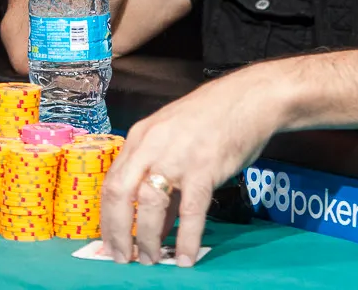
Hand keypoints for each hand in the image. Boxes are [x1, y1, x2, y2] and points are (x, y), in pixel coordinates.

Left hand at [100, 70, 281, 265]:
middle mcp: (152, 146)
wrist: (250, 98)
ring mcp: (178, 157)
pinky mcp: (204, 169)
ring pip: (149, 205)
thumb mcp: (175, 137)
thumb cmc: (215, 116)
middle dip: (117, 232)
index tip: (109, 240)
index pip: (111, 182)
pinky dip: (186, 238)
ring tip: (151, 258)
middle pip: (120, 194)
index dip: (107, 217)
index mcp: (141, 137)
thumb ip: (161, 174)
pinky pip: (190, 211)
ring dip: (147, 238)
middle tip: (121, 256)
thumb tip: (157, 220)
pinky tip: (186, 256)